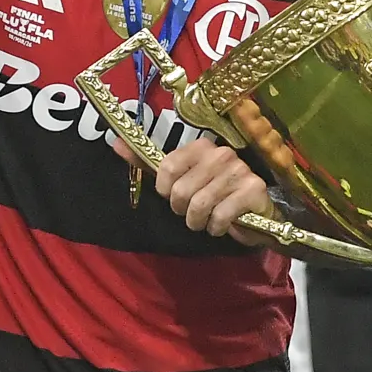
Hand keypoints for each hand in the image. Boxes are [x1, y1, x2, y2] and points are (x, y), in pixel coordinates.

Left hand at [156, 138, 275, 243]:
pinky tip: (222, 224)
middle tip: (193, 211)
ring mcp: (239, 170)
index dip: (165, 190)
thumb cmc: (214, 195)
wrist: (255, 213)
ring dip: (198, 221)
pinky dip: (216, 227)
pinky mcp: (252, 190)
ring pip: (199, 205)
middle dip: (182, 210)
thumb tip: (116, 144)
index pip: (167, 167)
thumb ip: (149, 163)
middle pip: (181, 190)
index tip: (174, 195)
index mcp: (202, 146)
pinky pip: (220, 216)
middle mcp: (221, 153)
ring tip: (206, 220)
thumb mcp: (181, 178)